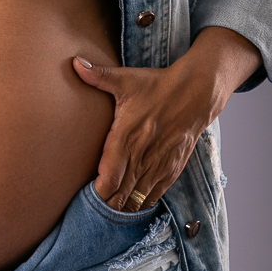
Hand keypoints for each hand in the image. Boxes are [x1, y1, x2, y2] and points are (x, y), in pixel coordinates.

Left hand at [72, 26, 260, 210]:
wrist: (196, 92)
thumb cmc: (157, 86)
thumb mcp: (126, 79)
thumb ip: (98, 75)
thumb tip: (75, 62)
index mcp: (126, 137)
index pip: (109, 178)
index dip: (97, 192)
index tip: (85, 194)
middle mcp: (142, 155)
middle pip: (121, 194)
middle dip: (105, 203)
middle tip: (91, 207)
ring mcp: (159, 164)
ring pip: (137, 198)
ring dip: (122, 205)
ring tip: (108, 208)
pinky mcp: (173, 168)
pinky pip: (155, 194)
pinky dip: (141, 202)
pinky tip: (131, 204)